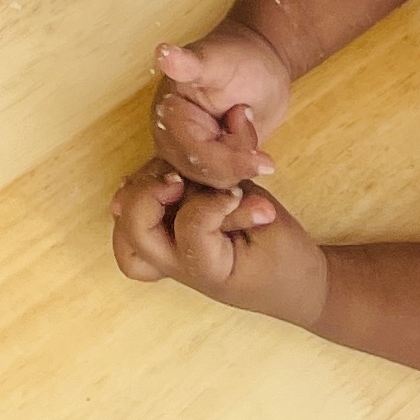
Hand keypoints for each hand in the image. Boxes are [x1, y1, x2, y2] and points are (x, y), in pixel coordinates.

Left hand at [110, 161, 328, 328]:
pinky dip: (143, 193)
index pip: (189, 228)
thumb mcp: (270, 225)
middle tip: (180, 179)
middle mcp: (178, 266)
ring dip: (143, 191)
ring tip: (174, 178)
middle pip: (136, 229)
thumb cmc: (285, 259)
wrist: (294, 288)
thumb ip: (237, 190)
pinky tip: (168, 177)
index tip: (237, 191)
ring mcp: (168, 256)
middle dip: (151, 194)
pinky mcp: (168, 239)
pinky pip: (134, 218)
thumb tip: (227, 131)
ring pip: (125, 225)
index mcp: (207, 271)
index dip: (211, 202)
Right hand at [150, 23, 292, 188]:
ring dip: (242, 161)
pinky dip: (242, 175)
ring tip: (245, 123)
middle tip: (247, 118)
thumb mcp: (219, 60)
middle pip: (206, 175)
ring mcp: (189, 154)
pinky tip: (252, 153)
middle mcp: (171, 139)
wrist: (261, 67)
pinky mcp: (206, 165)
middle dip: (237, 156)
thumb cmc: (239, 57)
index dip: (230, 159)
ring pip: (218, 184)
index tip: (265, 159)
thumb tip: (163, 53)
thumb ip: (191, 63)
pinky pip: (222, 187)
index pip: (195, 157)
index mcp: (166, 114)